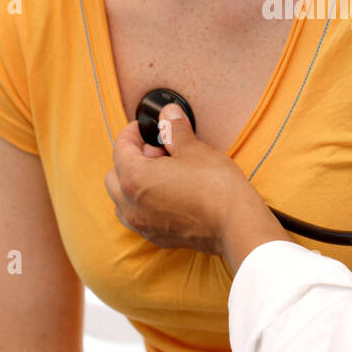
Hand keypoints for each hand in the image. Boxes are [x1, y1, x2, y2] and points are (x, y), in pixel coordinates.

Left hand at [104, 107, 250, 253]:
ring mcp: (143, 225)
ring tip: (161, 174)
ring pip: (122, 201)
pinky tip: (167, 194)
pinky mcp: (158, 237)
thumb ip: (174, 130)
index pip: (120, 149)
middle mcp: (131, 205)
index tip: (143, 128)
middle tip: (157, 150)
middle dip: (131, 159)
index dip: (132, 133)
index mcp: (135, 179)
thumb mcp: (194, 149)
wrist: (236, 224)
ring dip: (133, 184)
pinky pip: (137, 218)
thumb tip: (168, 114)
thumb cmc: (215, 187)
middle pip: (115, 176)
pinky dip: (143, 203)